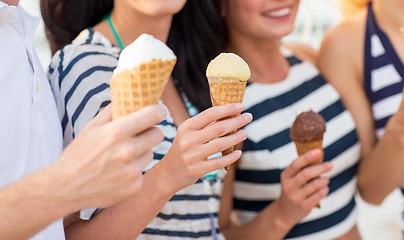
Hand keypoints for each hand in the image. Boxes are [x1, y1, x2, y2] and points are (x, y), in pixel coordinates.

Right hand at [48, 104, 165, 209]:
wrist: (66, 187)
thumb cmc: (79, 153)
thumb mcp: (92, 126)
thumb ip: (113, 110)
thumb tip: (131, 96)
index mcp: (117, 132)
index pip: (153, 115)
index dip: (158, 111)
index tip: (158, 110)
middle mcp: (128, 151)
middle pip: (158, 134)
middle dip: (151, 131)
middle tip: (139, 134)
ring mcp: (132, 171)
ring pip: (151, 153)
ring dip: (142, 152)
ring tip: (121, 156)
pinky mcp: (135, 186)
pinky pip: (143, 171)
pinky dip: (134, 169)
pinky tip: (118, 172)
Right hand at [157, 103, 251, 191]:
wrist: (167, 173)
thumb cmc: (182, 150)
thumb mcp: (187, 134)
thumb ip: (204, 125)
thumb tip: (226, 113)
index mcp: (186, 127)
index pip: (210, 114)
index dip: (227, 108)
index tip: (241, 105)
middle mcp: (188, 140)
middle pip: (218, 128)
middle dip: (236, 121)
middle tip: (249, 117)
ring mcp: (192, 156)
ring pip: (221, 144)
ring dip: (236, 137)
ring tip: (245, 133)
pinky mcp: (197, 170)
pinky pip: (219, 162)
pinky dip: (231, 157)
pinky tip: (238, 152)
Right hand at [275, 149, 332, 226]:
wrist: (285, 211)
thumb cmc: (293, 189)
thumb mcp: (291, 178)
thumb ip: (301, 169)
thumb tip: (318, 154)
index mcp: (285, 176)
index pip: (296, 164)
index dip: (307, 157)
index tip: (319, 151)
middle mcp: (288, 186)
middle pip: (306, 173)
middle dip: (320, 168)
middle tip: (330, 165)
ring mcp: (295, 197)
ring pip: (314, 185)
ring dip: (324, 180)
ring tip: (326, 179)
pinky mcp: (303, 206)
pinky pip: (318, 195)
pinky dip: (324, 190)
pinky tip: (325, 188)